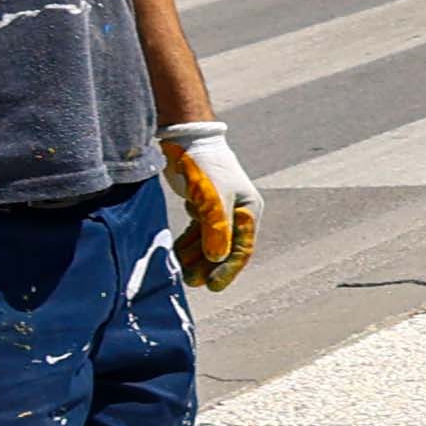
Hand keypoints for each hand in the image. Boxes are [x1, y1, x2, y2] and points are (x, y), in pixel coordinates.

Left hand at [161, 120, 258, 291]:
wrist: (187, 139)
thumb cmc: (205, 166)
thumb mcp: (212, 198)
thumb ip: (216, 229)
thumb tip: (217, 258)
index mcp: (248, 211)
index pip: (241, 247)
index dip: (228, 269)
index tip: (213, 286)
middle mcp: (237, 212)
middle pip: (225, 247)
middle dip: (209, 267)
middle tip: (192, 282)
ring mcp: (219, 210)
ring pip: (210, 241)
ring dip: (197, 257)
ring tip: (182, 271)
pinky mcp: (203, 205)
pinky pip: (198, 232)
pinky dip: (189, 243)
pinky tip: (177, 254)